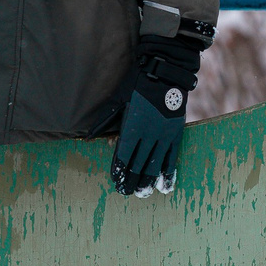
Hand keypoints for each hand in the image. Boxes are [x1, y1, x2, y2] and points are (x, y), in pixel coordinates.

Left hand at [110, 39, 200, 195]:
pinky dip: (168, 174)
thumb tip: (88, 136)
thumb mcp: (118, 99)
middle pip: (139, 164)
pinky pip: (172, 158)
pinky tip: (165, 186)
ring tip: (142, 193)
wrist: (166, 72)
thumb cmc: (139, 83)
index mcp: (132, 126)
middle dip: (131, 180)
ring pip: (155, 165)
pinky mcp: (176, 134)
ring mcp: (164, 135)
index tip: (116, 181)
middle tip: (126, 192)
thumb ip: (105, 119)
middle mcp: (148, 134)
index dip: (119, 170)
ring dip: (148, 181)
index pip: (124, 155)